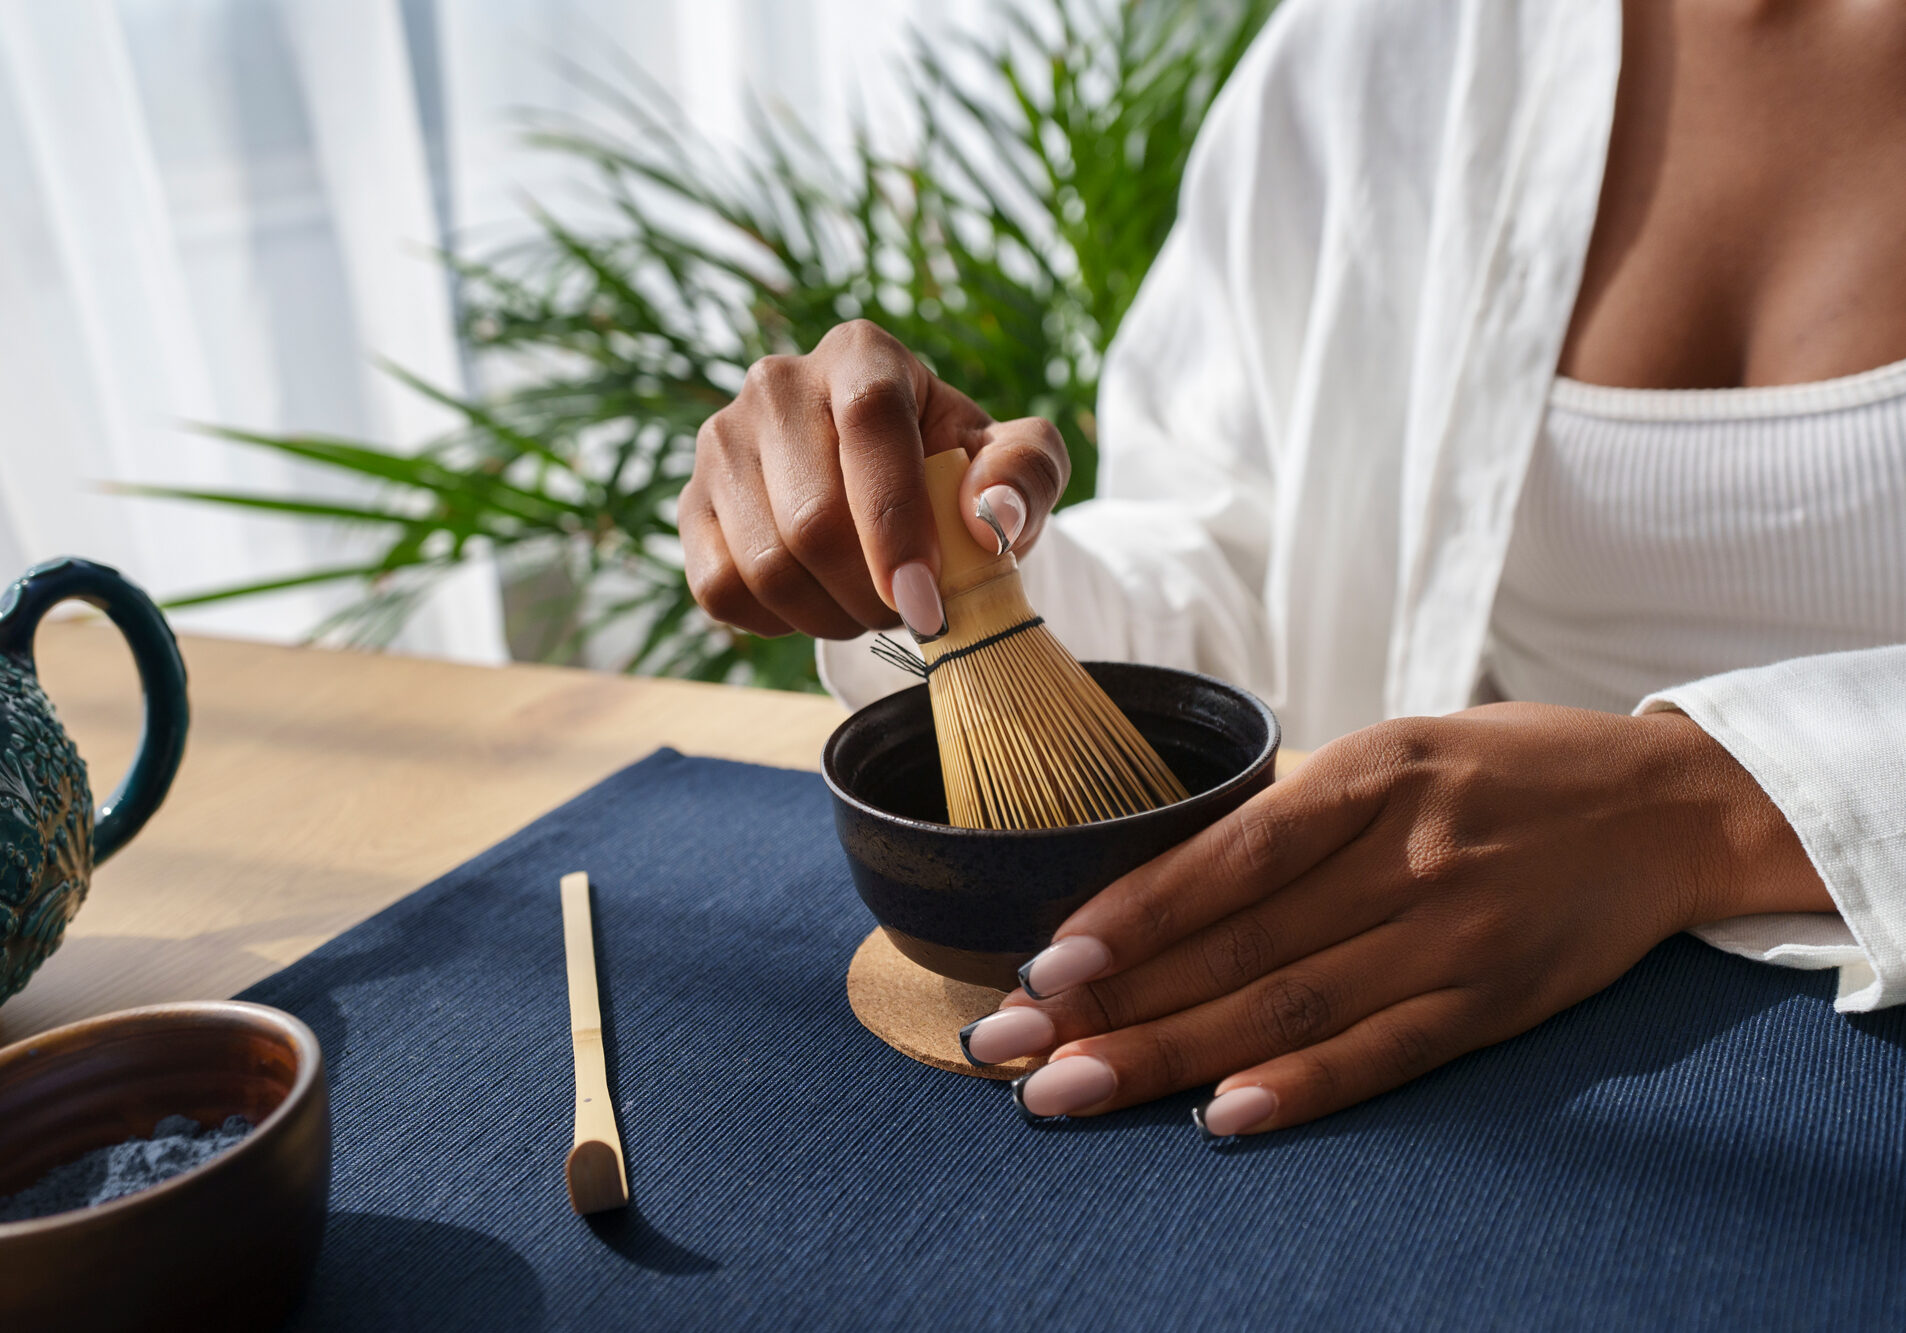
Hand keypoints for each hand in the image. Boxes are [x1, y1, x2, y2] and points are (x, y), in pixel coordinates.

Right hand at [680, 320, 1068, 640]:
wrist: (888, 489)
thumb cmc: (956, 472)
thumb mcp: (1016, 461)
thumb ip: (1026, 473)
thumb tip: (988, 516)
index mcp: (862, 355)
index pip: (868, 421)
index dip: (897, 518)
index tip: (926, 596)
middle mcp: (777, 384)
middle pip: (812, 518)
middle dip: (873, 592)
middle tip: (914, 611)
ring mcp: (721, 444)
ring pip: (767, 564)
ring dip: (832, 616)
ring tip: (872, 608)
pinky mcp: (690, 505)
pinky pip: (721, 589)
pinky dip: (780, 623)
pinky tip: (820, 604)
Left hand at [959, 703, 1831, 1135]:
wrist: (1668, 805)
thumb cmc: (1503, 772)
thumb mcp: (1395, 751)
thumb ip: (1294, 819)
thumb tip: (1161, 894)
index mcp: (1369, 775)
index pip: (1225, 861)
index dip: (1129, 917)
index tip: (1042, 965)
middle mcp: (1405, 856)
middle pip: (1238, 946)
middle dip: (1112, 1002)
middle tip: (1008, 1044)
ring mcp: (1452, 934)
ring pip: (1290, 1007)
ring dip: (1171, 1055)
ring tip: (1072, 1089)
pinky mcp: (1495, 999)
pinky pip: (1386, 1054)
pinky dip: (1303, 1090)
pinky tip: (1222, 1117)